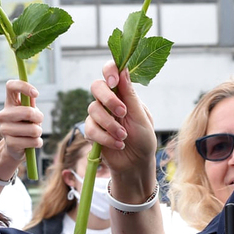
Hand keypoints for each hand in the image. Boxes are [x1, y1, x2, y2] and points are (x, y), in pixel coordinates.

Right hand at [0, 80, 43, 161]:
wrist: (15, 146)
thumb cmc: (25, 124)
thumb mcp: (29, 112)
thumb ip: (31, 103)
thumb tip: (32, 95)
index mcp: (9, 102)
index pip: (11, 86)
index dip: (24, 86)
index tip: (36, 93)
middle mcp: (3, 114)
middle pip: (28, 112)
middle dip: (39, 118)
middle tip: (38, 121)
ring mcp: (4, 129)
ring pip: (33, 129)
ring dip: (38, 132)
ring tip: (33, 133)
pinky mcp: (9, 143)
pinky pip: (33, 141)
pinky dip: (37, 142)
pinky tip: (31, 142)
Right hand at [86, 62, 156, 182]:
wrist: (136, 164)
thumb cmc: (143, 138)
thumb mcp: (141, 116)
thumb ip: (130, 95)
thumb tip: (124, 70)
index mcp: (123, 93)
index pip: (111, 72)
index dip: (109, 70)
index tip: (114, 79)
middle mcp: (108, 101)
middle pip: (96, 86)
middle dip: (108, 99)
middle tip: (122, 112)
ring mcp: (98, 116)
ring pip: (92, 109)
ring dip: (110, 124)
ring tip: (123, 136)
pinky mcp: (92, 131)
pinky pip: (90, 129)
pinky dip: (105, 138)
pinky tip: (118, 144)